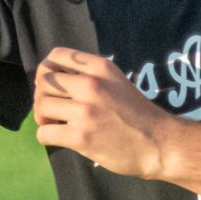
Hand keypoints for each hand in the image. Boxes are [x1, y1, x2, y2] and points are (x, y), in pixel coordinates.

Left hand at [32, 47, 177, 178]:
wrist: (159, 143)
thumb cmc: (136, 113)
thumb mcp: (116, 81)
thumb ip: (89, 75)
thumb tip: (52, 77)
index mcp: (100, 68)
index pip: (56, 55)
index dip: (46, 70)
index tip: (52, 85)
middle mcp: (91, 85)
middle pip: (44, 82)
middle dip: (41, 95)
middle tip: (51, 108)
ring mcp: (85, 111)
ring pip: (41, 106)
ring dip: (42, 117)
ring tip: (54, 123)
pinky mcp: (81, 136)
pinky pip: (44, 132)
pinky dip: (46, 136)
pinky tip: (59, 137)